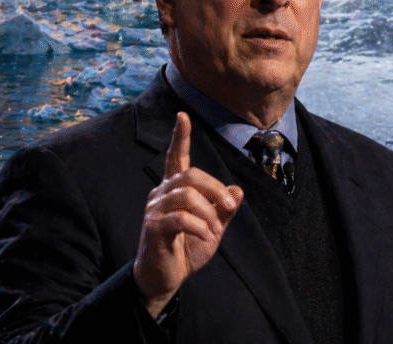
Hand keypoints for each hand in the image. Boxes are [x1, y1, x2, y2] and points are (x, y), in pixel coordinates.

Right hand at [133, 112, 243, 317]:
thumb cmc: (187, 249)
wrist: (165, 278)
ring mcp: (155, 209)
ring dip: (209, 212)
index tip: (182, 115)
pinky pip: (180, 218)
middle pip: (190, 175)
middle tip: (230, 207)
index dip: (180, 137)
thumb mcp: (213, 228)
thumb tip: (238, 189)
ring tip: (214, 229)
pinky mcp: (153, 227)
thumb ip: (224, 209)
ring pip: (186, 195)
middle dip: (216, 189)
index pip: (177, 157)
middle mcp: (161, 194)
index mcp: (175, 189)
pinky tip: (206, 236)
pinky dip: (199, 226)